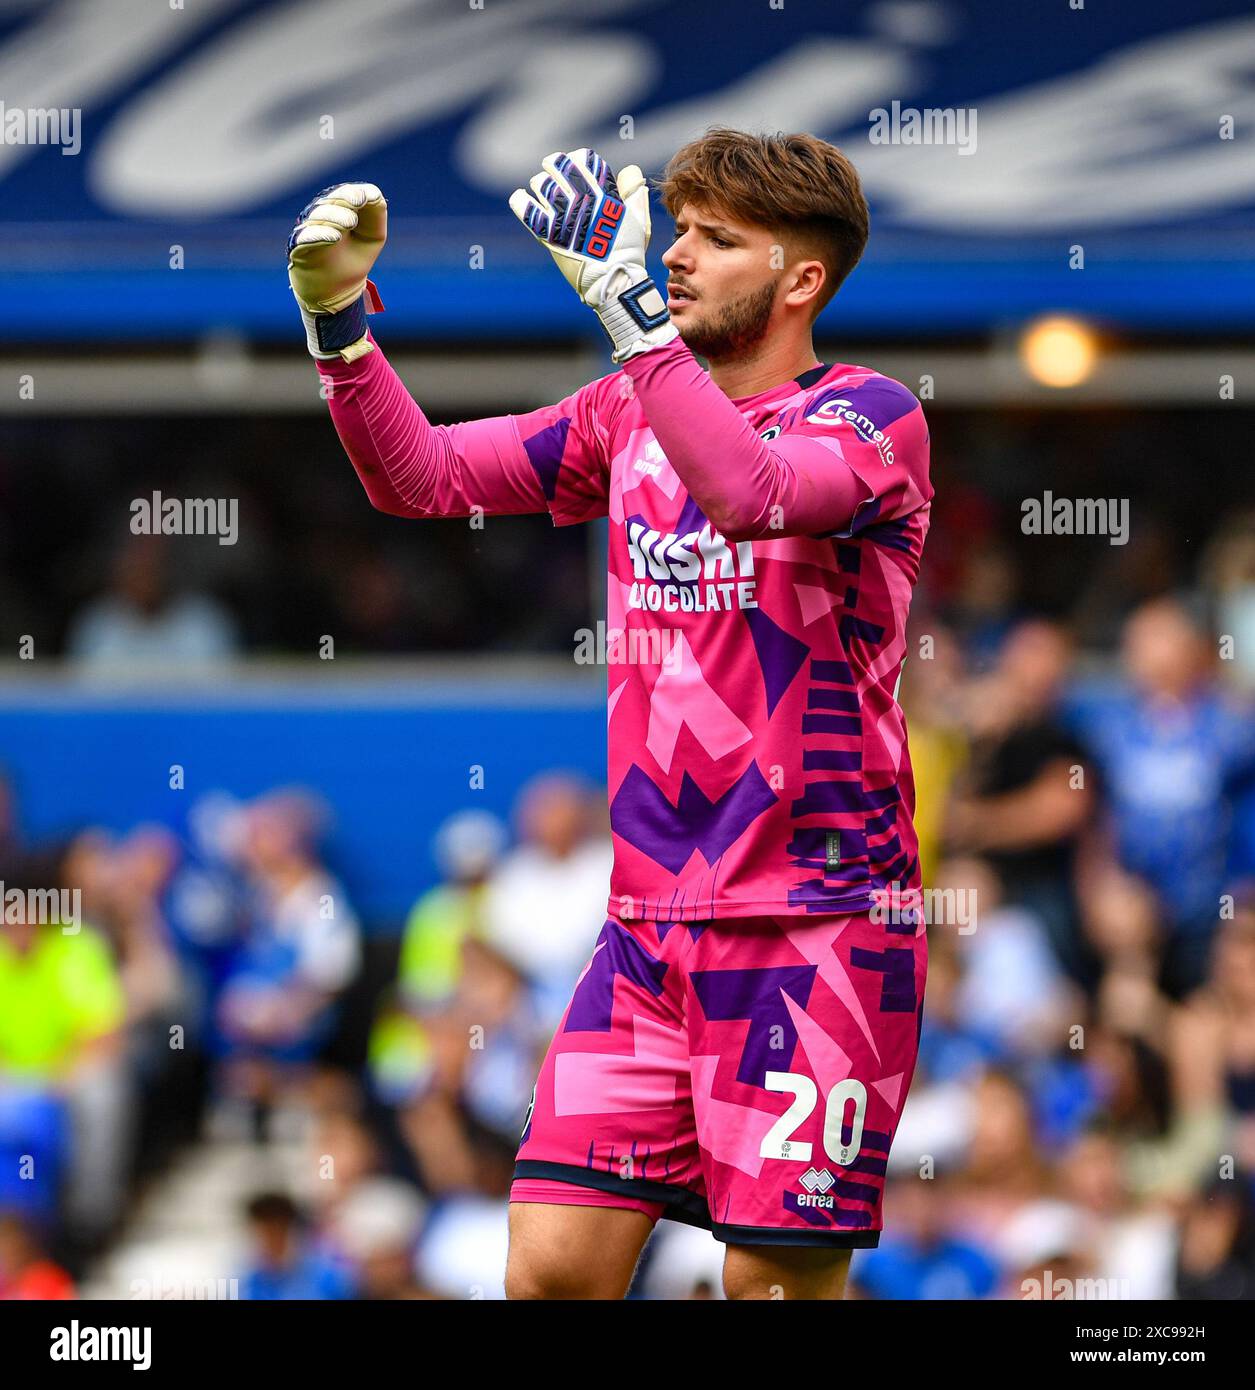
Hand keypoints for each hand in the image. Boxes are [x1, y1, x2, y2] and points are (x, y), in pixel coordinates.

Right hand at [287, 182, 386, 360]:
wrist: (337, 292)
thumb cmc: (353, 261)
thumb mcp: (372, 237)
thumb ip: (375, 215)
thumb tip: (374, 194)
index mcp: (338, 209)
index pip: (344, 194)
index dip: (354, 192)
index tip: (367, 197)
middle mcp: (320, 216)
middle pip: (330, 201)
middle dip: (345, 200)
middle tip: (359, 202)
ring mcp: (308, 231)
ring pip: (317, 216)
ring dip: (334, 216)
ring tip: (350, 222)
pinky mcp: (298, 249)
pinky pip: (305, 238)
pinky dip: (319, 235)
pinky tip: (334, 236)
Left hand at [509, 148, 676, 363]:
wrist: (612, 280)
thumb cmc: (627, 251)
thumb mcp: (638, 217)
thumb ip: (633, 190)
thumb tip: (629, 169)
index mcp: (603, 190)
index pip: (584, 159)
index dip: (578, 158)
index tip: (574, 164)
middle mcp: (582, 198)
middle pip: (558, 166)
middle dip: (554, 166)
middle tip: (552, 172)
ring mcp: (563, 215)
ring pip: (541, 184)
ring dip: (540, 183)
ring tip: (542, 189)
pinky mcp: (548, 233)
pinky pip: (526, 208)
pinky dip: (520, 200)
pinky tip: (521, 198)